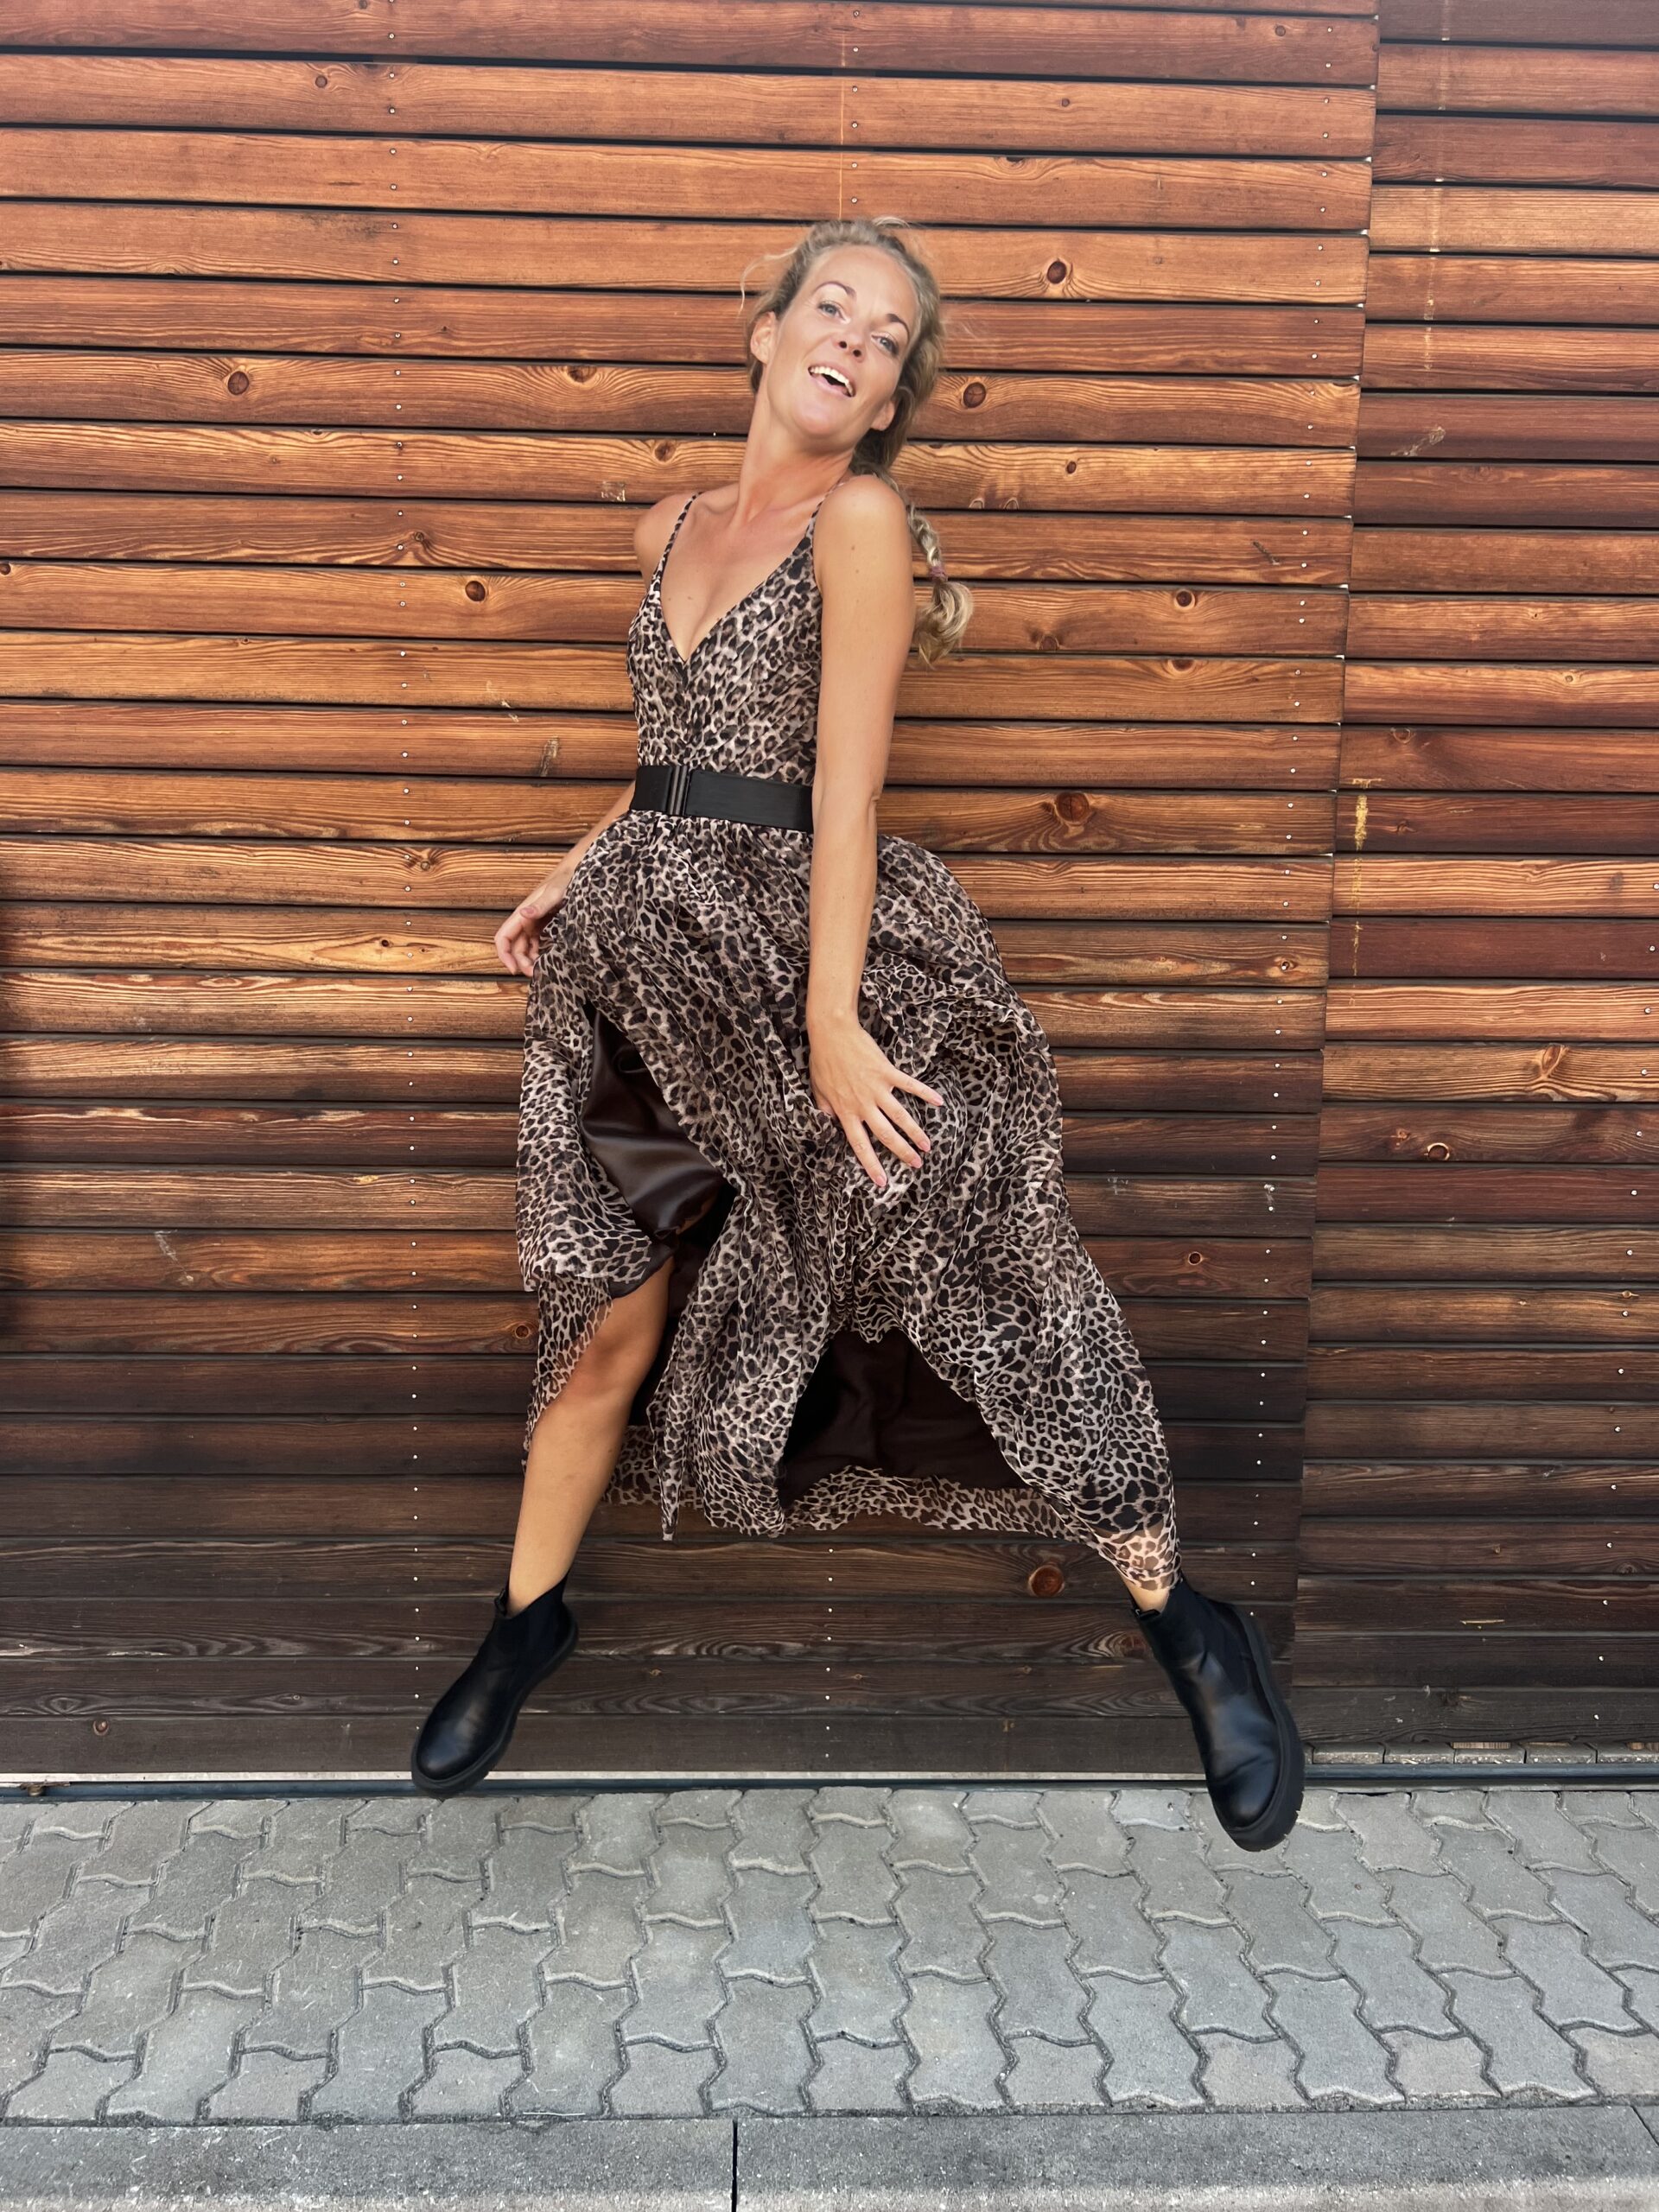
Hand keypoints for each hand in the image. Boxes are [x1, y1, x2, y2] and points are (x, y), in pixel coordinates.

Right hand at [494, 860, 578, 975]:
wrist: (576, 871)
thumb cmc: (565, 879)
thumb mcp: (554, 892)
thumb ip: (540, 905)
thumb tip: (524, 913)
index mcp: (523, 913)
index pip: (503, 937)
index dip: (504, 955)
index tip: (514, 969)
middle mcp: (526, 920)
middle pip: (514, 947)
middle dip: (521, 962)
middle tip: (535, 974)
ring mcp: (535, 923)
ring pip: (525, 947)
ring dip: (529, 960)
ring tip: (541, 970)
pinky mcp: (545, 925)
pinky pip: (536, 943)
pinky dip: (538, 954)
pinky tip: (546, 960)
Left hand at [808, 1013, 944, 1189]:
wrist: (832, 1033)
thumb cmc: (823, 1060)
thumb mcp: (817, 1090)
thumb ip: (825, 1109)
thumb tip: (829, 1121)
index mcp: (845, 1112)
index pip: (859, 1145)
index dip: (871, 1165)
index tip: (882, 1181)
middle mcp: (863, 1105)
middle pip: (886, 1135)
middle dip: (902, 1153)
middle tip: (916, 1165)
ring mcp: (876, 1089)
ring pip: (900, 1117)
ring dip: (915, 1133)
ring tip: (927, 1146)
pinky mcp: (887, 1072)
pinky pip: (909, 1085)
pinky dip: (925, 1093)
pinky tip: (939, 1101)